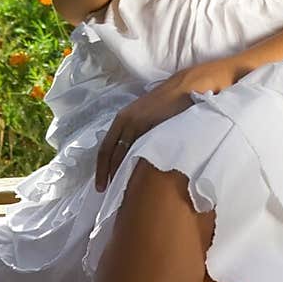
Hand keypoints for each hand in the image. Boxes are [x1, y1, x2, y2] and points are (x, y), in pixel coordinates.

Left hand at [94, 75, 193, 190]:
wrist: (182, 89)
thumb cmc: (163, 103)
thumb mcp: (142, 115)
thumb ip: (132, 133)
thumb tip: (126, 156)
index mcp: (121, 118)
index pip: (105, 148)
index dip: (101, 169)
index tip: (100, 186)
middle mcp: (126, 121)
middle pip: (111, 154)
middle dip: (108, 174)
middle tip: (108, 192)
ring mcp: (139, 125)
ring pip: (125, 155)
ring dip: (122, 172)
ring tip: (123, 190)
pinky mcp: (153, 128)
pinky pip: (142, 151)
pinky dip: (138, 165)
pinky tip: (140, 177)